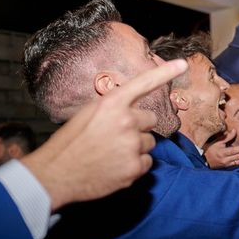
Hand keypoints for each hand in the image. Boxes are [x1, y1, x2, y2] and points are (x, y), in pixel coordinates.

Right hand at [21, 58, 188, 210]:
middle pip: (150, 119)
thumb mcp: (88, 114)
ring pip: (149, 142)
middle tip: (115, 136)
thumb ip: (114, 108)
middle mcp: (126, 121)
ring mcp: (132, 145)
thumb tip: (132, 108)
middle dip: (138, 126)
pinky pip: (147, 162)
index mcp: (112, 104)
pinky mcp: (134, 168)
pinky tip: (115, 166)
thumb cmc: (70, 142)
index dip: (165, 72)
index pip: (144, 83)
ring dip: (136, 146)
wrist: (55, 175)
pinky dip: (135, 165)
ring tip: (112, 153)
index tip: (182, 63)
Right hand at [204, 130, 238, 168]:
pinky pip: (236, 165)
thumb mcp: (217, 142)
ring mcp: (226, 164)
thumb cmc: (210, 149)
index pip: (235, 150)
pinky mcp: (226, 167)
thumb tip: (235, 130)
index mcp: (223, 152)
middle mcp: (225, 160)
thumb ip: (227, 137)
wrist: (203, 159)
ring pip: (238, 162)